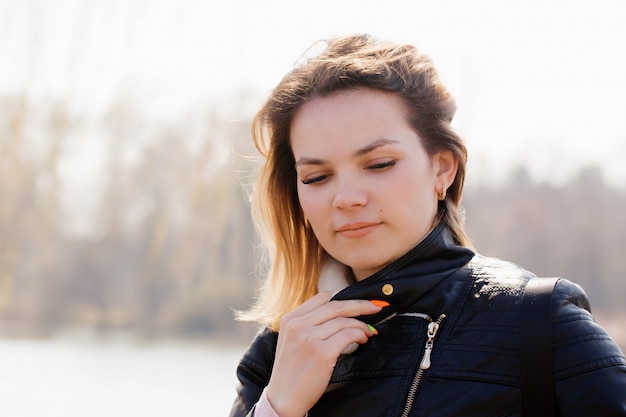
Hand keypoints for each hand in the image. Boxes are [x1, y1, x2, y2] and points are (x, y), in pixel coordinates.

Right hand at [265, 291, 384, 416]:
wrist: (284, 398)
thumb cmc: (291, 371)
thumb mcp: (292, 340)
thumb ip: (308, 324)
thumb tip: (339, 314)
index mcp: (291, 319)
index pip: (322, 297)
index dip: (344, 296)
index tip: (359, 300)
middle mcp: (299, 325)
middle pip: (337, 305)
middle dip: (360, 305)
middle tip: (375, 307)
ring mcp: (310, 338)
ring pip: (344, 321)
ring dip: (362, 324)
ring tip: (369, 331)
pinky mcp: (322, 353)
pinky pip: (348, 335)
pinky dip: (360, 334)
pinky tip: (363, 339)